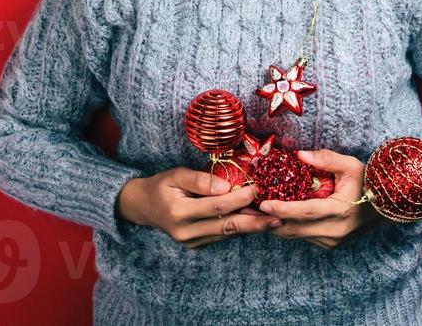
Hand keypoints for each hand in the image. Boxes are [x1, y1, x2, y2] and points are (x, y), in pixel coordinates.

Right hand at [116, 167, 279, 249]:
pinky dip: (239, 228)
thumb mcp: (176, 175)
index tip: (258, 188)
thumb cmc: (162, 186)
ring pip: (227, 233)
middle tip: (278, 217)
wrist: (143, 207)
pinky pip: (221, 236)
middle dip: (254, 222)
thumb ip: (200, 179)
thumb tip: (226, 186)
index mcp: (179, 211)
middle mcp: (185, 231)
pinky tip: (255, 221)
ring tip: (273, 219)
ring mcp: (191, 242)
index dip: (239, 199)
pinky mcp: (196, 245)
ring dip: (251, 226)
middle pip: (226, 226)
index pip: (216, 206)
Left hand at [258, 149, 381, 249]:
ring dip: (273, 223)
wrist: (384, 207)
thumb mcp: (351, 165)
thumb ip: (326, 159)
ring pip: (294, 234)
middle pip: (294, 227)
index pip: (307, 212)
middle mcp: (333, 231)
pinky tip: (271, 215)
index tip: (264, 202)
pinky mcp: (327, 244)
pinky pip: (300, 236)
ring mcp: (330, 241)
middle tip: (245, 207)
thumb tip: (299, 156)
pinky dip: (284, 226)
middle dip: (268, 218)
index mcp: (340, 212)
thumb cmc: (368, 183)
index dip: (284, 208)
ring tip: (250, 211)